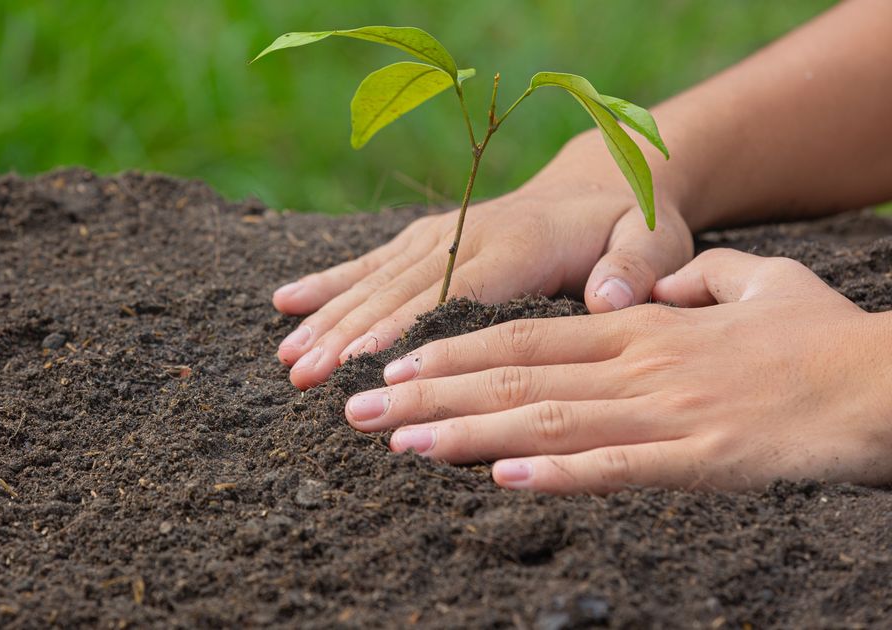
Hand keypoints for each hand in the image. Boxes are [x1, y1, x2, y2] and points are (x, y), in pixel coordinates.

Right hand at [273, 142, 692, 389]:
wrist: (601, 179)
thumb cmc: (630, 223)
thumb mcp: (654, 239)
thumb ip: (637, 266)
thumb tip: (609, 297)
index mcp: (519, 246)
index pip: (454, 294)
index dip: (407, 328)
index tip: (363, 364)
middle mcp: (468, 235)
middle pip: (399, 292)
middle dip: (349, 335)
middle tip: (305, 377)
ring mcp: (441, 234)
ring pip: (375, 280)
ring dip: (329, 318)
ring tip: (288, 359)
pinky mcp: (427, 239)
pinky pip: (371, 261)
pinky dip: (328, 282)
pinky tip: (286, 302)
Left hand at [345, 249, 891, 493]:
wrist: (891, 384)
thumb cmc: (824, 340)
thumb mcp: (754, 287)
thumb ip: (694, 283)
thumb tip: (655, 289)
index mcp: (638, 328)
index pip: (522, 337)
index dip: (452, 349)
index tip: (393, 362)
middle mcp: (635, 365)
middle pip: (513, 376)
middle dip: (428, 392)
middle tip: (356, 407)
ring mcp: (664, 411)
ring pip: (546, 419)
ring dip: (465, 432)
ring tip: (398, 442)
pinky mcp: (700, 458)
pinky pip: (617, 468)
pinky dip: (557, 472)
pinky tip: (501, 480)